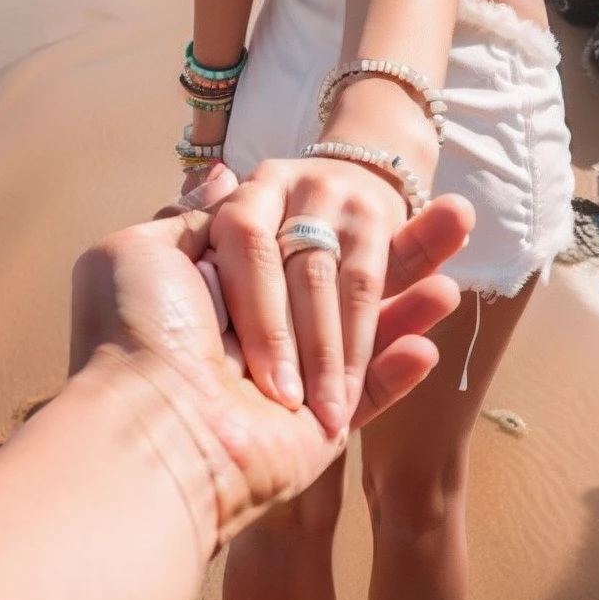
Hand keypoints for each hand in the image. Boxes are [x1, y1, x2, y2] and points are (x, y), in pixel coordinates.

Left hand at [69, 168, 471, 546]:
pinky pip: (376, 389)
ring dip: (417, 296)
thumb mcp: (144, 251)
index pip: (292, 238)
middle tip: (461, 215)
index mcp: (223, 279)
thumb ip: (195, 216)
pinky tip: (439, 331)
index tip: (363, 201)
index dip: (330, 219)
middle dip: (401, 247)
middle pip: (342, 272)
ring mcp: (294, 375)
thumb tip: (220, 176)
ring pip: (369, 322)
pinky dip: (403, 362)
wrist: (149, 421)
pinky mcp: (320, 424)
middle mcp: (262, 323)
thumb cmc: (137, 330)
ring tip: (460, 274)